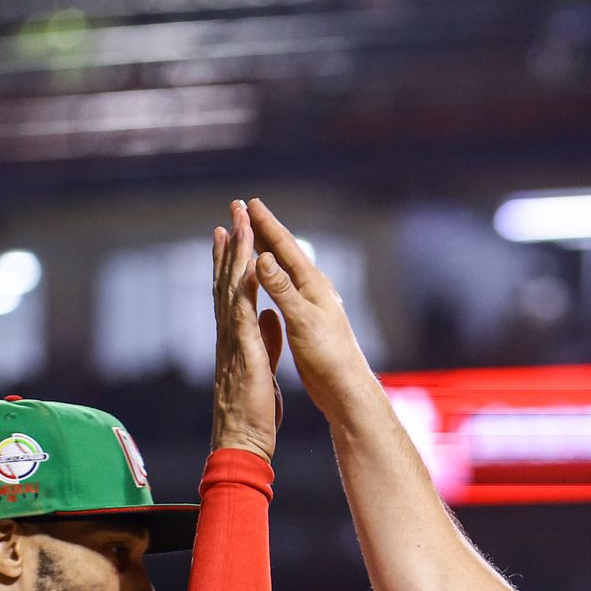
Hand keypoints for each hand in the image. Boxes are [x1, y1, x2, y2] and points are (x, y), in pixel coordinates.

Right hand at [210, 200, 284, 459]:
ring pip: (233, 290)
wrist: (244, 440)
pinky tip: (250, 269)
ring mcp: (235, 341)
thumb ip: (264, 340)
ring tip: (235, 225)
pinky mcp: (245, 353)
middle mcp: (233, 332)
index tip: (234, 229)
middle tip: (231, 211)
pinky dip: (245, 290)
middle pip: (230, 279)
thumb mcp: (263, 367)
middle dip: (232, 244)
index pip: (236, 288)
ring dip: (236, 257)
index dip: (235, 258)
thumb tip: (267, 318)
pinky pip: (244, 314)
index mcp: (239, 335)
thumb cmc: (254, 410)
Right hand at [245, 198, 379, 416]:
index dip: (266, 225)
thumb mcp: (302, 320)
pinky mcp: (306, 321)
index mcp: (312, 285)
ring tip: (252, 238)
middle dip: (263, 231)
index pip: (285, 247)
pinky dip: (270, 277)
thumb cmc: (328, 356)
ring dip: (266, 251)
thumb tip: (263, 257)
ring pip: (283, 270)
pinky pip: (283, 288)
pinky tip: (267, 280)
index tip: (249, 202)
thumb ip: (282, 290)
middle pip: (284, 253)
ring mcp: (310, 304)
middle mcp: (312, 290)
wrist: (345, 387)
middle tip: (245, 209)